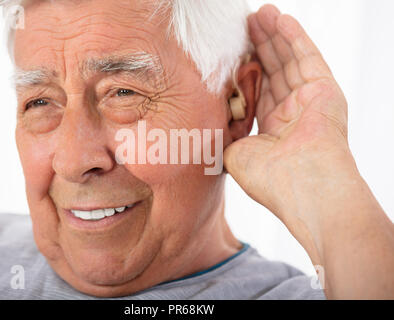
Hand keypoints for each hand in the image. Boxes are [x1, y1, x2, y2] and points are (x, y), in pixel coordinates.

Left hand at [225, 4, 354, 235]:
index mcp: (272, 131)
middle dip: (258, 47)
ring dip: (274, 36)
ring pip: (289, 61)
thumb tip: (215, 123)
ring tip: (259, 14)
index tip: (232, 52)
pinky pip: (307, 58)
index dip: (245, 70)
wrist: (302, 186)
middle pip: (273, 72)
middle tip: (244, 24)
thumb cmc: (268, 179)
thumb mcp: (234, 154)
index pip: (258, 92)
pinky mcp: (325, 91)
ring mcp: (310, 102)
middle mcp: (292, 115)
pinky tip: (281, 20)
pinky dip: (294, 38)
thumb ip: (226, 135)